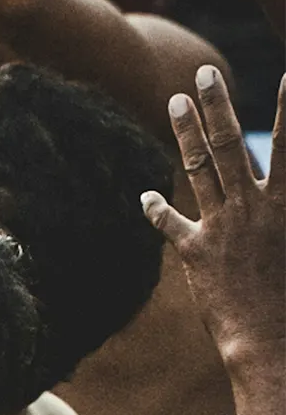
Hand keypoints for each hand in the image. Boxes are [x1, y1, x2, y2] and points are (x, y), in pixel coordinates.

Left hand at [142, 67, 283, 360]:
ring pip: (199, 169)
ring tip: (175, 101)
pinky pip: (170, 224)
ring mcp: (222, 227)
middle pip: (231, 145)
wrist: (273, 342)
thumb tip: (283, 193)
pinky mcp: (196, 253)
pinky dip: (156, 210)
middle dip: (218, 105)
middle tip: (204, 72)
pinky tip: (143, 196)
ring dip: (186, 132)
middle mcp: (253, 208)